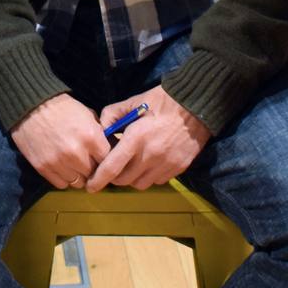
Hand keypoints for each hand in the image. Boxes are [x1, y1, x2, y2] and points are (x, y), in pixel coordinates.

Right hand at [10, 93, 109, 188]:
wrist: (32, 105)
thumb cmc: (63, 108)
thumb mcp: (88, 114)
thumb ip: (99, 134)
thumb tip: (107, 149)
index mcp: (91, 137)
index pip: (108, 161)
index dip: (105, 159)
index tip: (101, 158)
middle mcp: (77, 154)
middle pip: (93, 174)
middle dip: (92, 168)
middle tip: (87, 161)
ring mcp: (59, 163)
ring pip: (78, 183)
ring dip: (78, 175)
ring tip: (74, 165)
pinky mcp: (43, 168)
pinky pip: (62, 184)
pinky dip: (64, 178)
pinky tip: (62, 168)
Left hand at [86, 87, 211, 191]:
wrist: (197, 104)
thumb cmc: (163, 100)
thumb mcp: (134, 101)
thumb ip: (112, 114)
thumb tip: (101, 129)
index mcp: (136, 139)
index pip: (112, 168)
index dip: (98, 180)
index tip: (90, 186)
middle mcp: (150, 156)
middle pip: (124, 180)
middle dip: (115, 177)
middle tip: (114, 168)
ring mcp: (166, 164)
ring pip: (141, 183)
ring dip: (132, 178)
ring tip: (133, 165)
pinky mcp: (179, 168)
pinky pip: (157, 181)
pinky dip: (149, 176)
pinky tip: (150, 163)